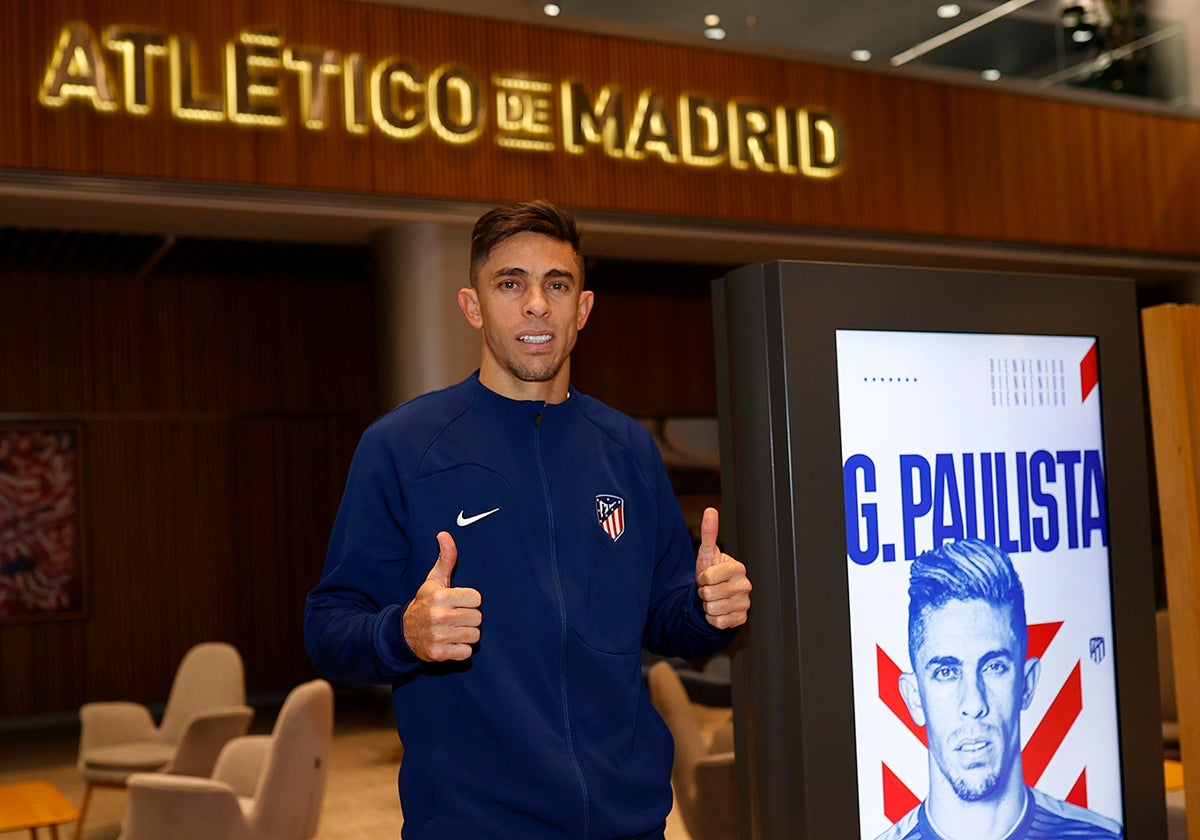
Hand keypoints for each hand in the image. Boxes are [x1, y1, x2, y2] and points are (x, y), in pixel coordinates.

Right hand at [402, 531, 482, 660]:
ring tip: (452, 629)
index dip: (469, 601)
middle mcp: (440, 616)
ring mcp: (440, 637)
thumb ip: (445, 558)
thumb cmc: (425, 603)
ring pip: (474, 636)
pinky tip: (450, 642)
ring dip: (466, 634)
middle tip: (454, 617)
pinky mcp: (440, 654)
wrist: (403, 633)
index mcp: (441, 596)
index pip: (477, 599)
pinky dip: (461, 650)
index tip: (457, 602)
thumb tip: (445, 534)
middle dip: (468, 618)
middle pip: (477, 618)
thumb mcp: (434, 581)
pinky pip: (466, 653)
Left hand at [695, 507, 750, 629]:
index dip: (702, 578)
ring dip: (707, 606)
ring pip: (712, 609)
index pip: (708, 577)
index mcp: (738, 568)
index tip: (706, 576)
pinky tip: (718, 611)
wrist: (715, 598)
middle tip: (710, 589)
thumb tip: (710, 510)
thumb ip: (709, 534)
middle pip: (709, 594)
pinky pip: (717, 622)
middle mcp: (745, 586)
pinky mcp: (741, 620)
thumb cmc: (711, 574)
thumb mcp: (707, 555)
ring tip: (713, 599)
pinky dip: (712, 619)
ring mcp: (745, 604)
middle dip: (703, 593)